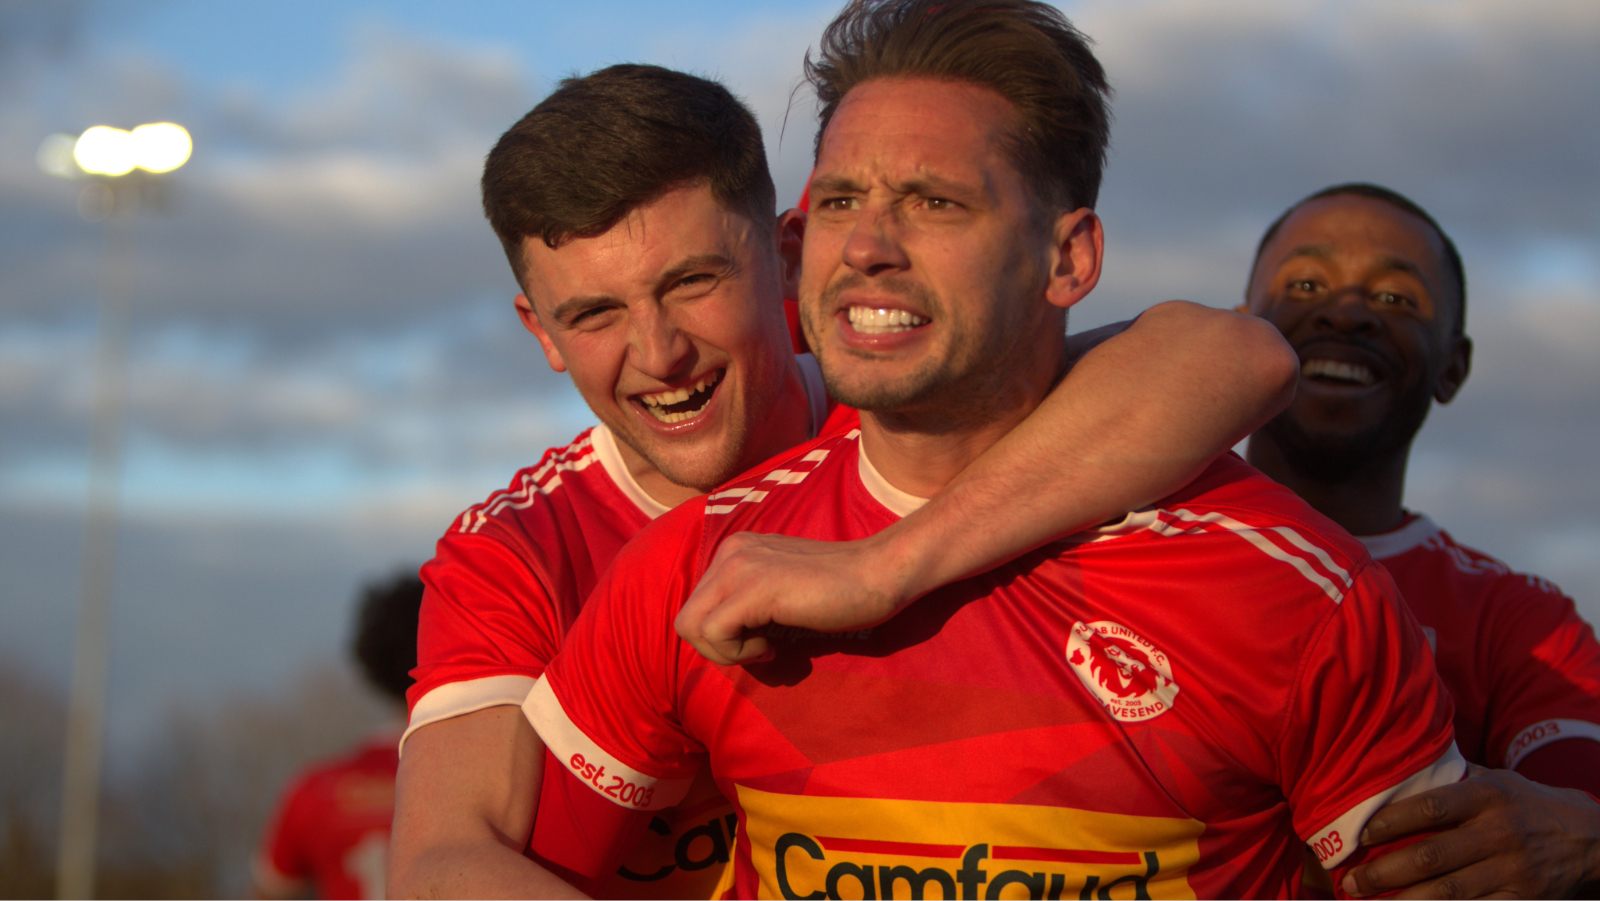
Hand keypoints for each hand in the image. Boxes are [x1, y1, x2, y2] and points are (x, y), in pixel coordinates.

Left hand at [675, 530, 906, 664]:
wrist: (878, 575)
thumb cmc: (840, 591)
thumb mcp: (781, 593)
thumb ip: (749, 605)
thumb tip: (723, 641)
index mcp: (735, 551)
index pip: (697, 607)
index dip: (723, 637)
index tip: (762, 639)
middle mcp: (730, 552)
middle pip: (686, 620)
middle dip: (718, 649)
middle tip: (760, 650)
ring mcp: (739, 566)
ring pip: (690, 627)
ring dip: (725, 653)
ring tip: (766, 647)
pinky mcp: (754, 588)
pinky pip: (714, 633)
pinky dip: (740, 653)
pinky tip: (774, 646)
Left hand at [1343, 764, 1599, 898]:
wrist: (1591, 838)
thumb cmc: (1526, 804)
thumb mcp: (1497, 781)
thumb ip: (1451, 780)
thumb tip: (1395, 770)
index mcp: (1488, 796)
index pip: (1429, 808)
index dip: (1390, 823)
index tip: (1359, 836)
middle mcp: (1500, 833)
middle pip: (1432, 857)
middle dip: (1384, 872)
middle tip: (1351, 882)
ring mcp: (1514, 871)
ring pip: (1449, 892)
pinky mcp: (1524, 900)